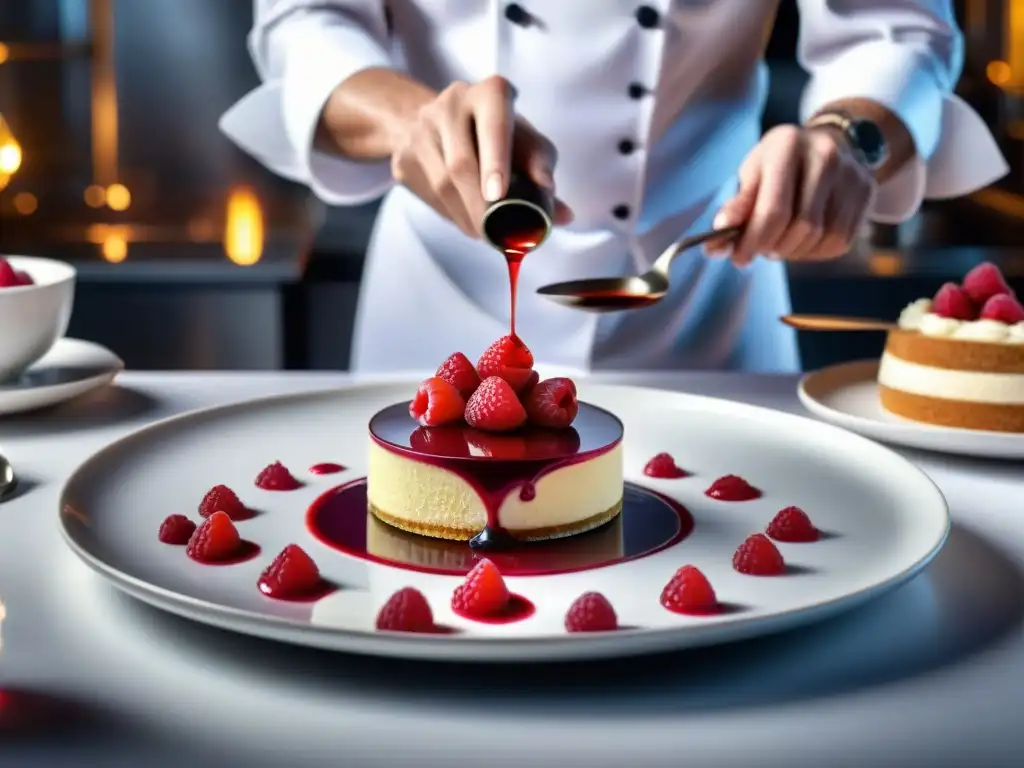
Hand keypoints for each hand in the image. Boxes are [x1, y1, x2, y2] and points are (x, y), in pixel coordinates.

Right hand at [389, 76, 572, 237]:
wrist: (437, 122)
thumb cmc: (495, 132)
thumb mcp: (525, 140)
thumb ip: (542, 172)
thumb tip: (562, 215)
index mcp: (490, 94)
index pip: (493, 123)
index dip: (495, 160)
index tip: (498, 194)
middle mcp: (451, 103)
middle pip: (462, 163)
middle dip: (481, 206)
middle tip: (499, 235)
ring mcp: (421, 128)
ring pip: (442, 183)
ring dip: (467, 217)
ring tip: (487, 235)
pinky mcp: (404, 154)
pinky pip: (427, 194)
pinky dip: (451, 216)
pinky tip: (467, 222)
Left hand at [706, 125, 876, 266]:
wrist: (829, 142)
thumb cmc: (779, 164)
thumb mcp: (752, 173)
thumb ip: (736, 207)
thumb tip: (717, 244)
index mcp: (787, 145)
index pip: (773, 211)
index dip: (754, 242)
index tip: (739, 257)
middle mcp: (825, 155)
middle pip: (801, 227)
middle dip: (774, 247)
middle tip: (760, 249)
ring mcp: (852, 174)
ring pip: (822, 238)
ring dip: (794, 252)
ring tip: (780, 242)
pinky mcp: (867, 192)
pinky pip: (839, 242)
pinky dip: (815, 252)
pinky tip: (802, 241)